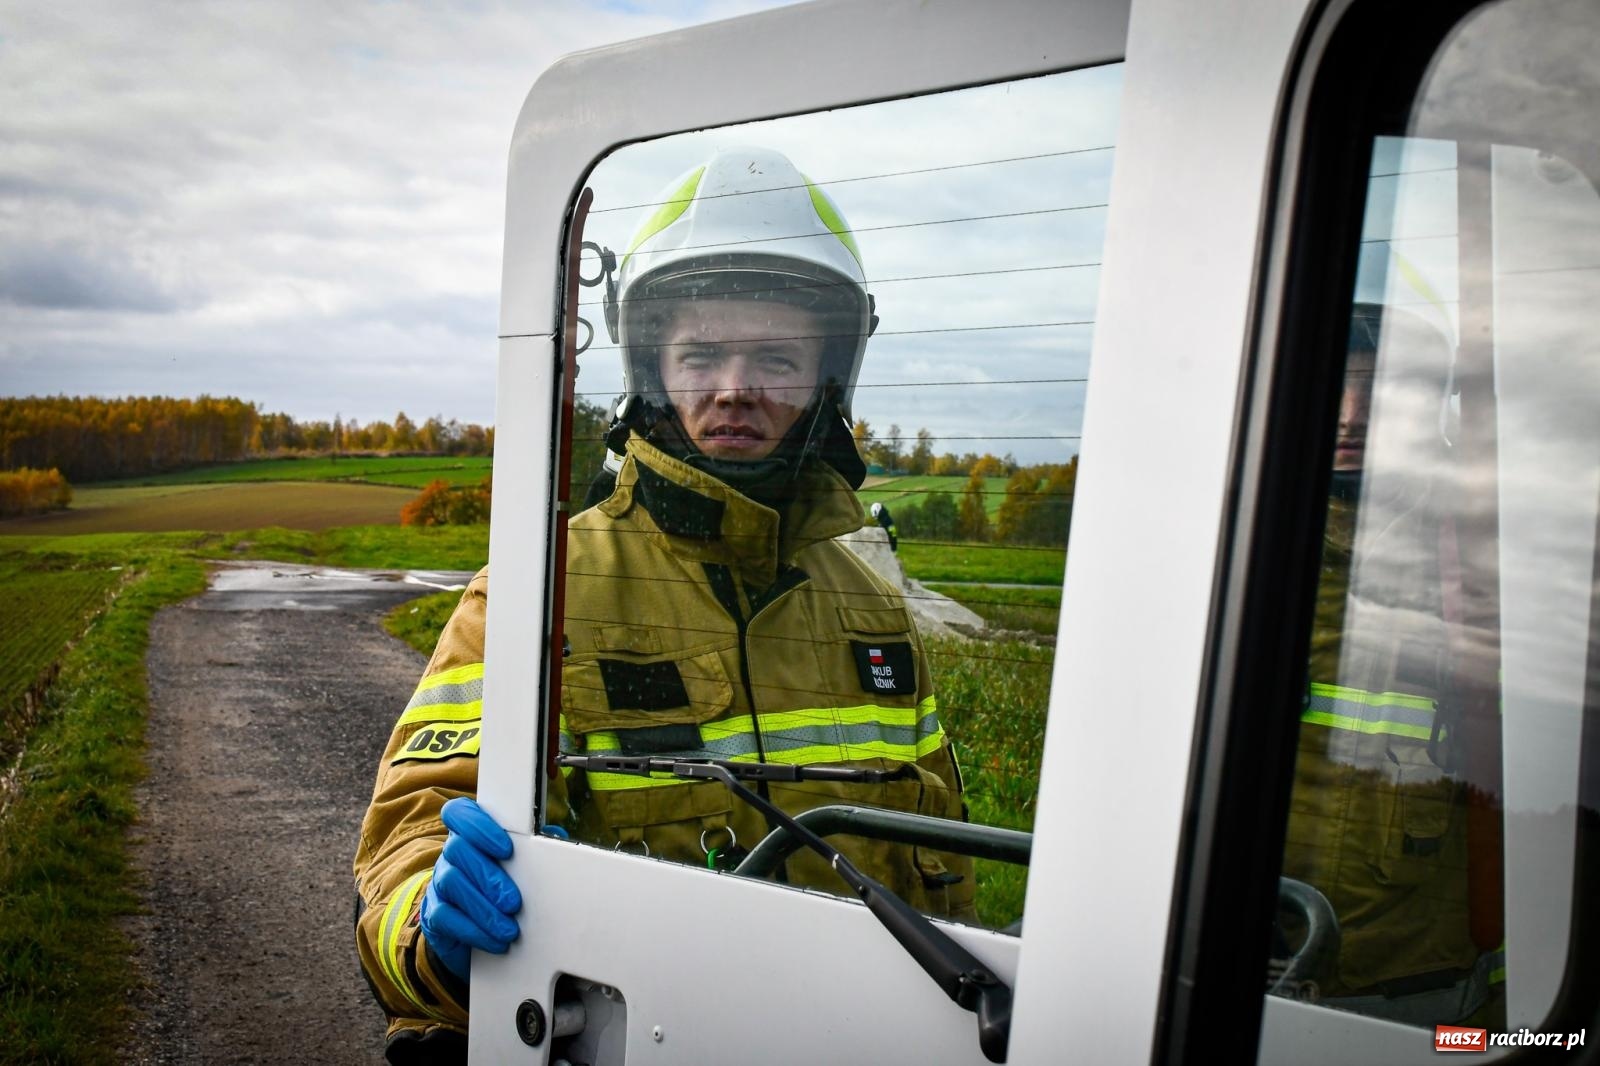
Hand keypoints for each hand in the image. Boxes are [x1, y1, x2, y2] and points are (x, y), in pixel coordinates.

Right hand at [419, 797, 522, 980]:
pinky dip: (474, 930)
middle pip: (458, 849)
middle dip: (488, 876)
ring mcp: (439, 882)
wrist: (475, 932)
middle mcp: (450, 854)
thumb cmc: (501, 889)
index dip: (478, 825)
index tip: (506, 849)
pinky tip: (496, 941)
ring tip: (509, 927)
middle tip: (513, 901)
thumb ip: (533, 850)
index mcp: (469, 835)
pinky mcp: (434, 914)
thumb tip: (556, 837)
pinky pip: (445, 916)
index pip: (459, 812)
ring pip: (451, 882)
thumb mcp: (517, 867)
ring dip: (483, 908)